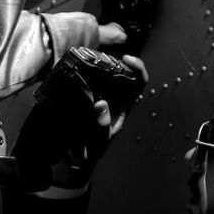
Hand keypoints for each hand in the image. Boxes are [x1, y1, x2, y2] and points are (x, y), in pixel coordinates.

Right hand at [72, 53, 147, 172]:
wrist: (75, 156)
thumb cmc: (91, 150)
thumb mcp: (98, 142)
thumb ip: (101, 126)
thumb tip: (101, 104)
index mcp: (123, 107)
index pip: (139, 82)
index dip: (137, 68)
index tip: (125, 59)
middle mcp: (115, 98)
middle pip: (123, 73)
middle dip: (115, 61)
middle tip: (102, 57)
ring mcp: (101, 96)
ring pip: (107, 75)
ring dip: (100, 65)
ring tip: (89, 60)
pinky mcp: (87, 96)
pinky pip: (90, 80)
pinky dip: (86, 73)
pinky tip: (78, 70)